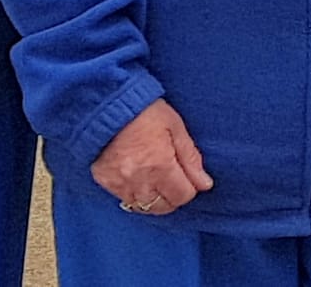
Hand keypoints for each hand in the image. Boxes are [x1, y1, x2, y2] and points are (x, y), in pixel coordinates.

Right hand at [91, 98, 213, 216]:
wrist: (106, 103)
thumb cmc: (144, 111)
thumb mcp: (175, 126)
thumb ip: (190, 157)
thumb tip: (204, 183)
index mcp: (160, 166)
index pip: (183, 196)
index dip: (190, 187)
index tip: (188, 175)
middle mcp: (140, 181)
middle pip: (164, 207)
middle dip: (173, 195)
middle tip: (174, 177)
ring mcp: (120, 184)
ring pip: (144, 207)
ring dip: (154, 198)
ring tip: (156, 178)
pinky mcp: (106, 182)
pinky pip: (125, 200)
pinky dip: (135, 195)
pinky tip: (139, 179)